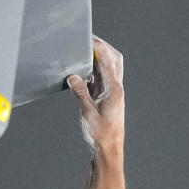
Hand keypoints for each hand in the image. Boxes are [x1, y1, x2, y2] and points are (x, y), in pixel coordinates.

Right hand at [67, 36, 124, 152]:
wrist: (108, 150)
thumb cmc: (101, 135)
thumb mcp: (87, 113)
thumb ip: (80, 93)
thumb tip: (73, 77)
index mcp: (114, 90)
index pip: (108, 61)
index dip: (99, 47)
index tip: (88, 39)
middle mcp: (116, 89)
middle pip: (114, 60)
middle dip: (103, 47)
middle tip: (89, 40)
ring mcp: (112, 93)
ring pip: (109, 68)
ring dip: (99, 58)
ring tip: (85, 52)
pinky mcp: (106, 98)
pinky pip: (101, 78)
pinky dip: (94, 70)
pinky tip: (84, 71)